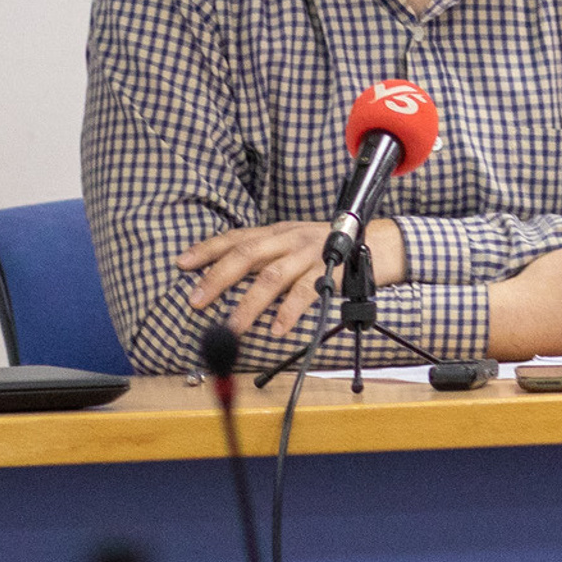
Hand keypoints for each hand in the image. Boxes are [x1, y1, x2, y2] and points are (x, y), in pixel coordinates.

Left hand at [179, 218, 407, 337]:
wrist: (380, 242)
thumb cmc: (331, 248)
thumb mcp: (293, 245)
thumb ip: (266, 258)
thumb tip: (227, 279)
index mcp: (275, 232)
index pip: (234, 238)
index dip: (206, 249)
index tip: (181, 264)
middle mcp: (287, 239)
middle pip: (245, 255)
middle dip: (216, 278)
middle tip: (195, 300)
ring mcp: (308, 254)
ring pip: (270, 277)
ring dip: (247, 304)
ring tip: (231, 327)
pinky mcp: (329, 272)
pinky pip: (306, 293)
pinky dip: (289, 312)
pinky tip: (276, 329)